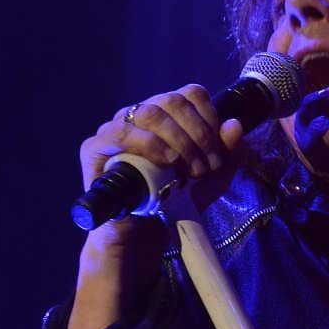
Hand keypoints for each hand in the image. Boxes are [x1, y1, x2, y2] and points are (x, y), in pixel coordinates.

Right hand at [79, 85, 245, 219]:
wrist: (144, 235)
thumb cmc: (175, 202)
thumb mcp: (212, 181)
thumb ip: (229, 155)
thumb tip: (234, 125)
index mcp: (167, 115)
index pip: (190, 94)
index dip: (210, 118)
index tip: (218, 152)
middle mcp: (139, 115)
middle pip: (173, 100)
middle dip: (198, 134)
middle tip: (205, 167)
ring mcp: (116, 128)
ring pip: (150, 112)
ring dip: (179, 141)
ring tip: (188, 170)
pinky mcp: (95, 147)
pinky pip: (121, 132)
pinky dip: (150, 144)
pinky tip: (167, 161)